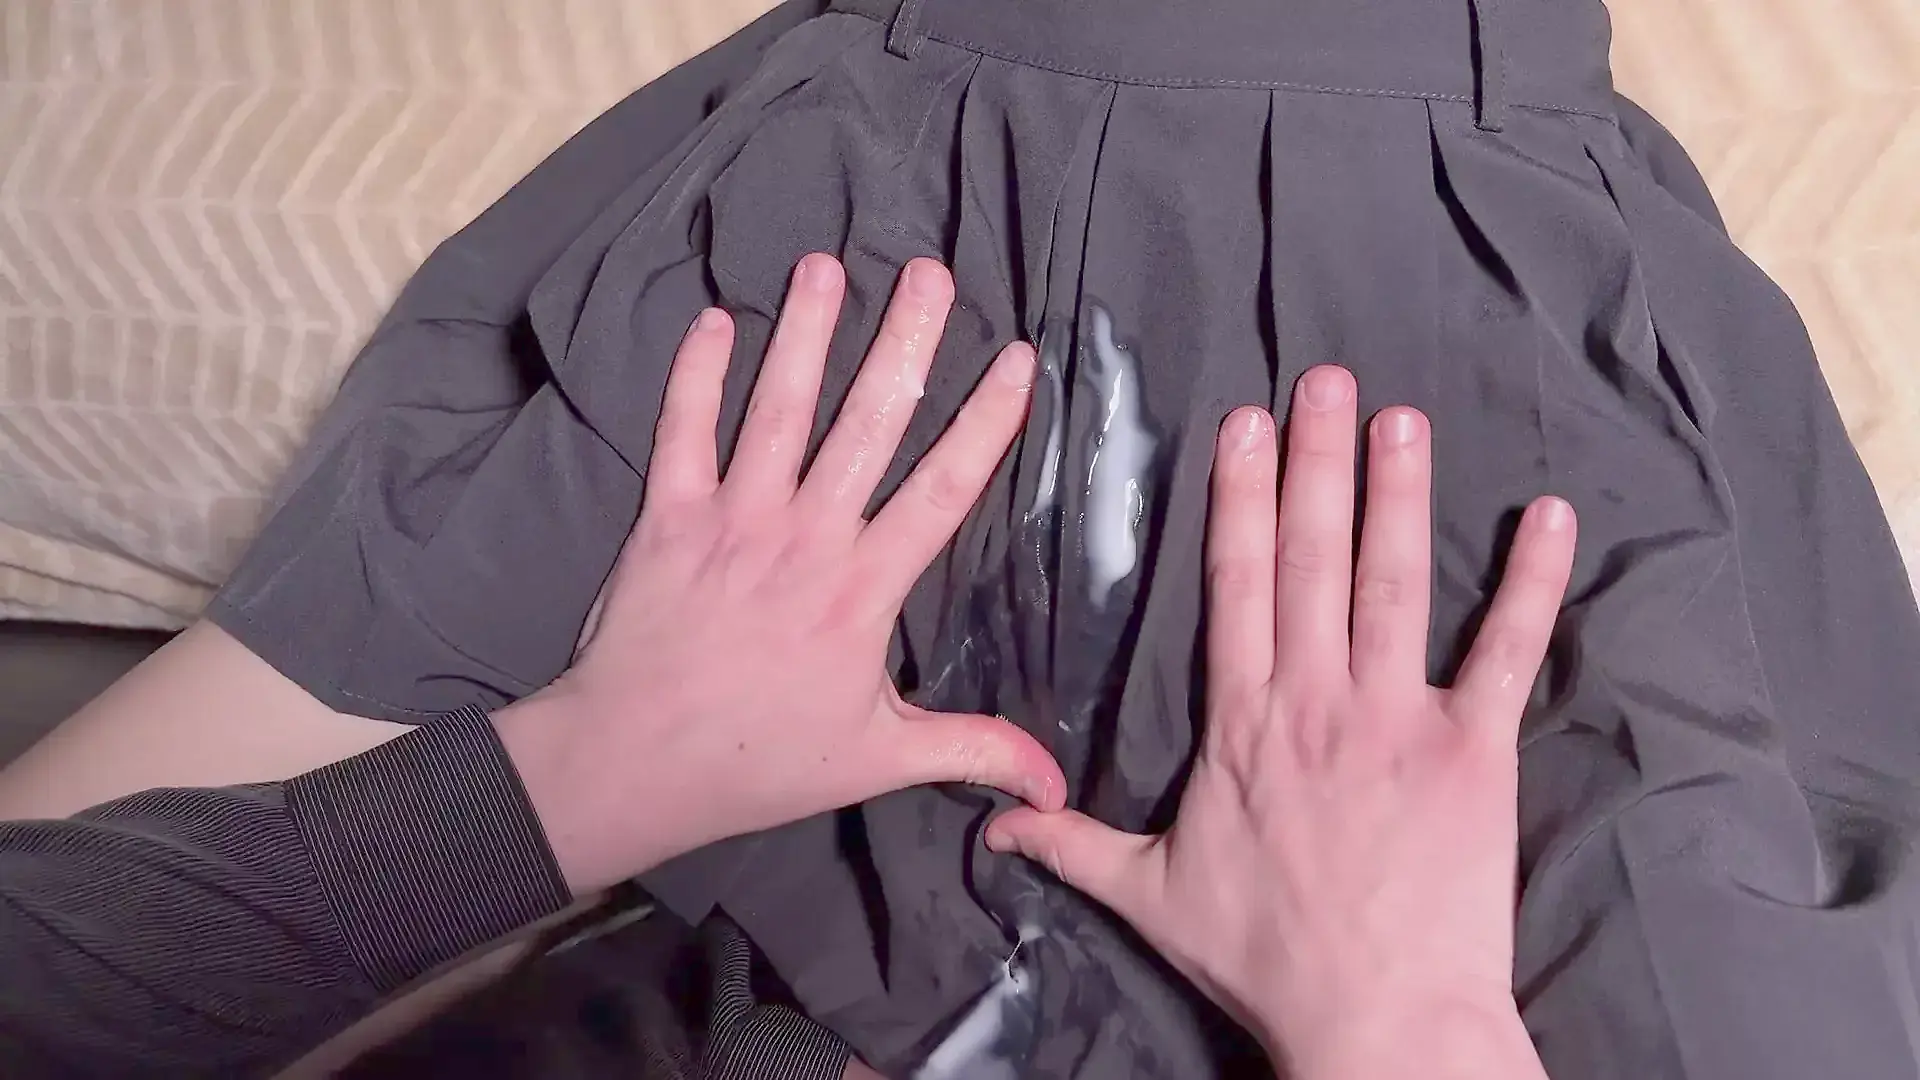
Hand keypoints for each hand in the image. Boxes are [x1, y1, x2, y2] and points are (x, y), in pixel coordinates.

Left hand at [498, 254, 1066, 895]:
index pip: (943, 489)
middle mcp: (806, 536)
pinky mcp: (669, 516)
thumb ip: (971, 751)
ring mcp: (734, 518)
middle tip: (932, 272)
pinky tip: (715, 321)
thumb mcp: (877, 761)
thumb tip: (1058, 788)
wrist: (631, 763)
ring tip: (826, 263)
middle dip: (905, 342)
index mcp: (865, 588)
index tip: (1018, 359)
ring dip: (804, 334)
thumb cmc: (761, 762)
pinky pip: (683, 432)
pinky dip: (696, 375)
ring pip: (779, 409)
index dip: (985, 421)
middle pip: (868, 422)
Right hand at [985, 367, 1576, 1078]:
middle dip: (1317, 463)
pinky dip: (1531, 585)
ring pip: (1394, 584)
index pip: (1237, 586)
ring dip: (1398, 495)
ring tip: (1401, 418)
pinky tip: (1549, 518)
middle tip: (1327, 379)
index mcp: (1242, 722)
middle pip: (1312, 559)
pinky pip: (1506, 654)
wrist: (1376, 1018)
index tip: (1247, 426)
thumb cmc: (1262, 957)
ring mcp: (1398, 719)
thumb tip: (988, 826)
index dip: (1242, 498)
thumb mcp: (1147, 897)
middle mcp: (1315, 700)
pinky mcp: (1474, 751)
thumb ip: (1071, 846)